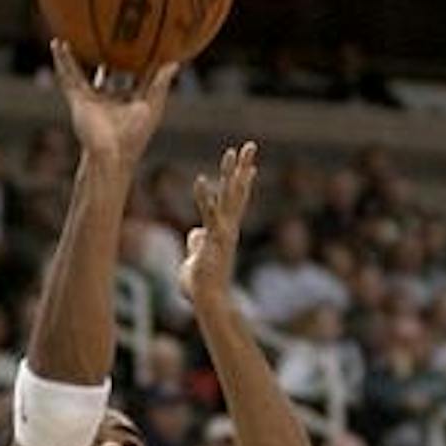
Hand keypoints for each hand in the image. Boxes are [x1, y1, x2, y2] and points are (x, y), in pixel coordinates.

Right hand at [51, 40, 176, 170]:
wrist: (111, 153)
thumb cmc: (134, 135)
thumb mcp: (152, 106)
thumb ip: (160, 84)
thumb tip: (175, 62)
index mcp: (128, 100)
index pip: (132, 75)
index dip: (136, 60)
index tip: (139, 39)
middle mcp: (108, 98)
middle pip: (105, 71)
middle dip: (104, 56)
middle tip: (105, 34)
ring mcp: (91, 99)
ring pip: (80, 72)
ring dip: (73, 56)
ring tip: (68, 36)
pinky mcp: (78, 100)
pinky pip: (67, 76)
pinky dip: (61, 61)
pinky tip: (57, 44)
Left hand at [179, 142, 257, 305]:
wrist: (208, 300)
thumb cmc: (202, 284)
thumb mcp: (198, 256)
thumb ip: (198, 242)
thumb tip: (196, 233)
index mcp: (226, 231)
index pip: (236, 201)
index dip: (242, 183)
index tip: (249, 166)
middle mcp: (229, 228)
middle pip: (238, 192)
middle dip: (243, 167)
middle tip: (250, 146)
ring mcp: (223, 232)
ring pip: (229, 197)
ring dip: (230, 174)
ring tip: (231, 152)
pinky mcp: (214, 240)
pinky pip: (208, 214)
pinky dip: (204, 197)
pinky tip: (200, 180)